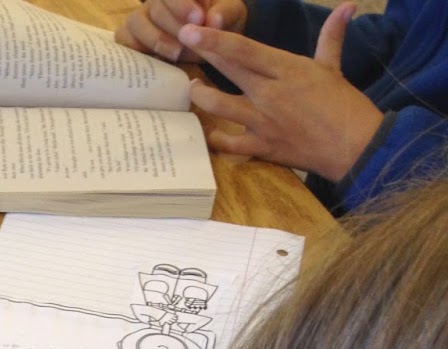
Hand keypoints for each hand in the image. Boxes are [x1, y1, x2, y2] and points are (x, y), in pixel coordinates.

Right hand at [115, 1, 245, 64]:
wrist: (212, 40)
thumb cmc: (221, 21)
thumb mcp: (231, 13)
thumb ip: (225, 13)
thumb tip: (214, 21)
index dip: (181, 4)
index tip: (198, 19)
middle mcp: (156, 0)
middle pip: (155, 8)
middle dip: (173, 25)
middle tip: (189, 40)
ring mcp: (141, 18)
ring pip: (135, 22)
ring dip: (155, 39)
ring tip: (176, 53)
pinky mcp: (132, 38)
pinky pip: (123, 40)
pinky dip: (135, 49)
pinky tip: (154, 59)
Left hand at [182, 4, 383, 180]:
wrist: (353, 145)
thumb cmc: (343, 104)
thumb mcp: (332, 66)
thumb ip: (331, 35)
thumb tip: (348, 5)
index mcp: (286, 69)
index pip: (244, 49)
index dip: (215, 40)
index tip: (193, 31)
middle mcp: (270, 93)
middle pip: (229, 70)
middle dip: (203, 54)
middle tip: (182, 43)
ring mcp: (263, 123)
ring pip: (221, 107)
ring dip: (202, 96)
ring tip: (193, 88)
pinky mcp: (262, 148)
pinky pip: (230, 145)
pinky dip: (216, 140)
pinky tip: (208, 133)